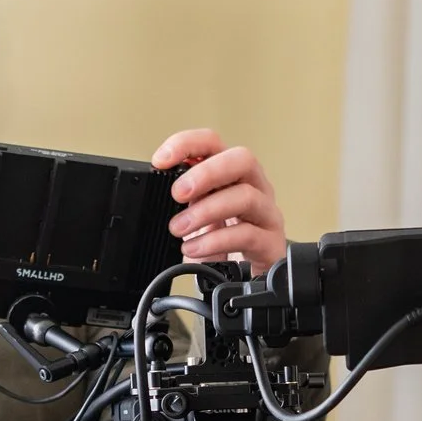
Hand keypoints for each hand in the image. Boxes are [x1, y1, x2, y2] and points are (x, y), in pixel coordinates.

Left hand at [153, 129, 287, 268]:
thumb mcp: (196, 214)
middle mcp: (254, 186)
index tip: (161, 161)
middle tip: (178, 193)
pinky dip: (216, 241)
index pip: (213, 143)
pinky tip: (194, 249)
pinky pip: (247, 235)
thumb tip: (151, 191)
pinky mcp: (271, 243)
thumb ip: (182, 199)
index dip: (186, 144)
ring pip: (246, 197)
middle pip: (241, 159)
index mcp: (231, 174)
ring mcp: (266, 213)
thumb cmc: (221, 241)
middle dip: (206, 173)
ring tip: (179, 228)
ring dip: (206, 211)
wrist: (246, 277)